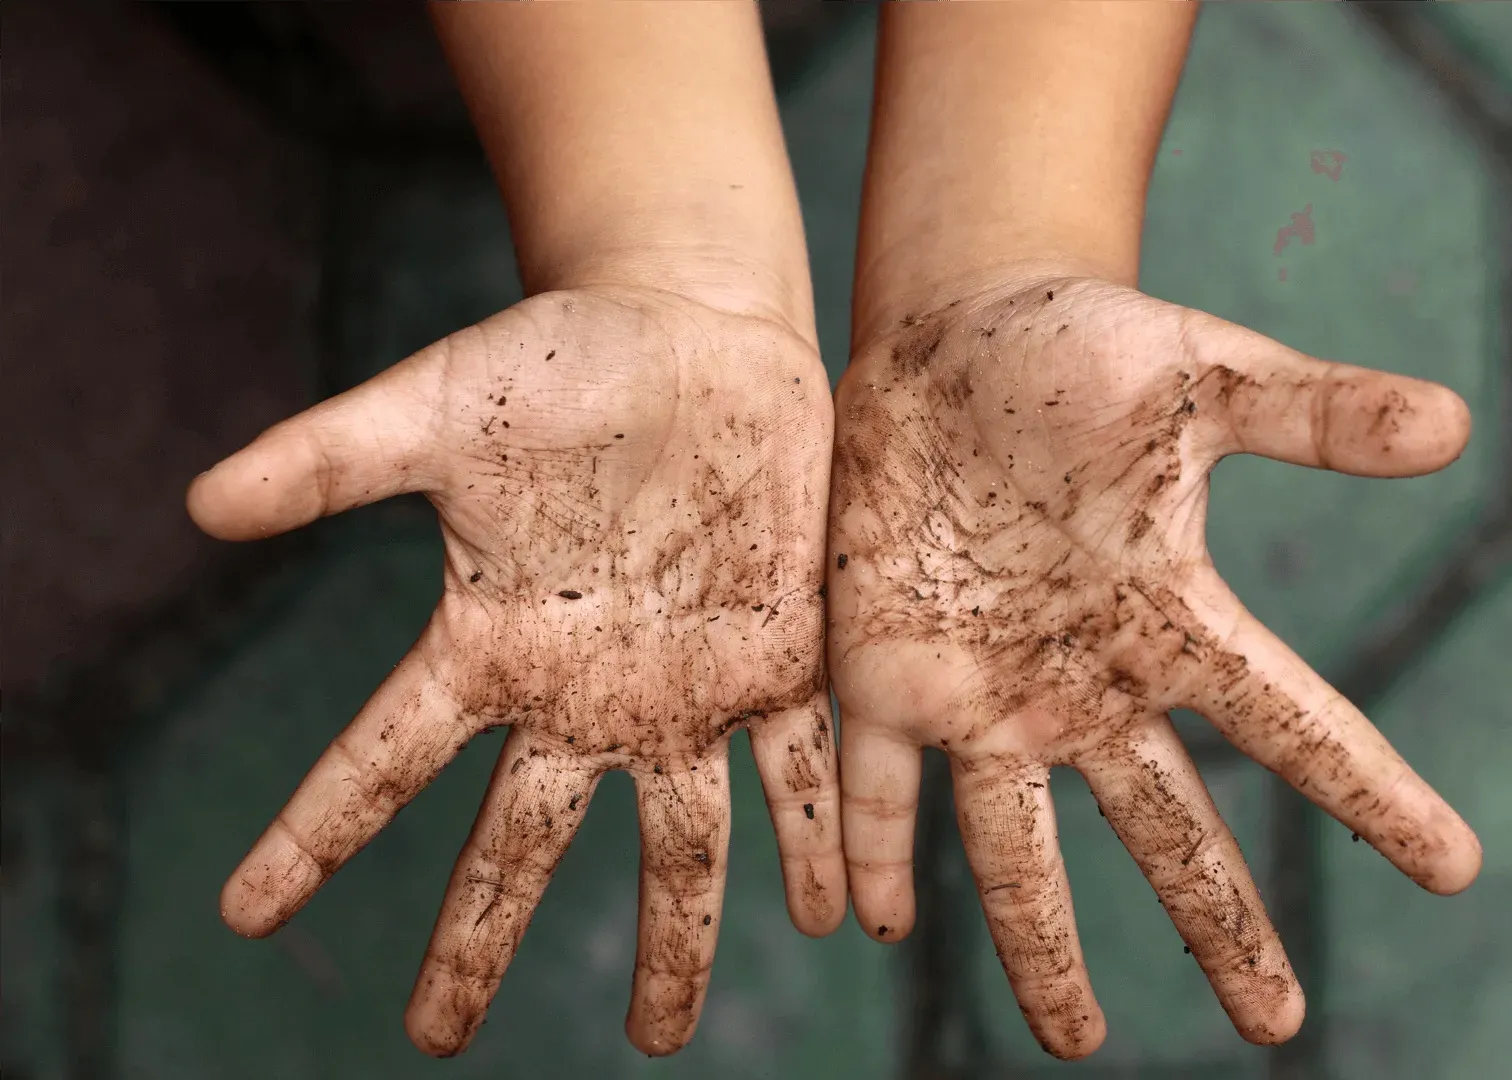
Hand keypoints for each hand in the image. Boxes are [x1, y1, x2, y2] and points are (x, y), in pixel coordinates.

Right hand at [190, 286, 842, 1056]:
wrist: (693, 333)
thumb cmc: (561, 360)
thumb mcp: (438, 403)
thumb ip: (332, 458)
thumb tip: (198, 504)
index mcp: (490, 641)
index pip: (380, 761)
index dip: (307, 837)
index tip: (243, 915)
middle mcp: (582, 692)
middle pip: (520, 844)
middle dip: (477, 940)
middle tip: (435, 1040)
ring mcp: (685, 687)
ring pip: (678, 842)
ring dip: (674, 941)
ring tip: (661, 1037)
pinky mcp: (779, 659)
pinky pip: (800, 771)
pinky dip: (817, 843)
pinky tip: (829, 917)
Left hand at [827, 266, 1481, 1058]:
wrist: (948, 344)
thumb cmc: (1075, 353)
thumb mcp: (1198, 375)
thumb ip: (1309, 410)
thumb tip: (1455, 424)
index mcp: (1166, 617)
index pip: (1290, 722)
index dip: (1371, 793)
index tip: (1456, 868)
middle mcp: (1080, 681)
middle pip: (1164, 829)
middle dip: (1220, 924)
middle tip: (1275, 1026)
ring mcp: (979, 690)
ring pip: (1016, 846)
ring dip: (1041, 945)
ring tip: (1074, 1041)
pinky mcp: (882, 674)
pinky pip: (876, 787)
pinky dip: (875, 853)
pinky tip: (875, 921)